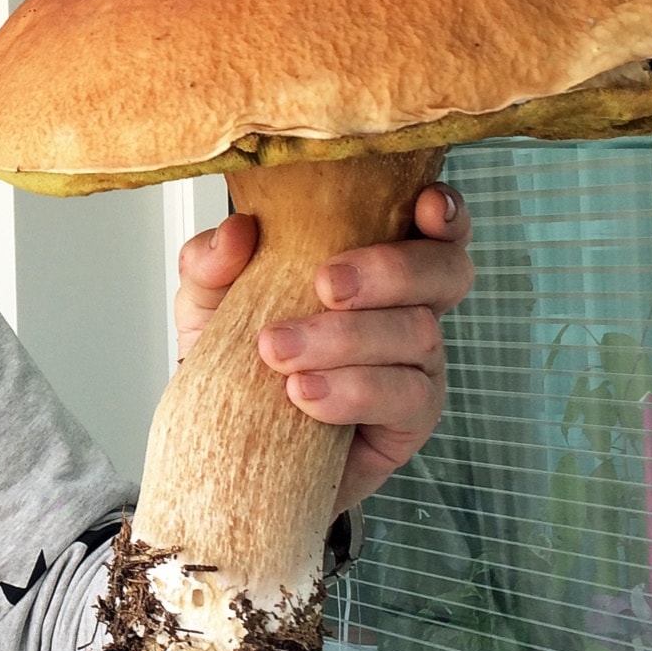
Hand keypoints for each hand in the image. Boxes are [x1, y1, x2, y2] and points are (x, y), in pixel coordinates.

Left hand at [173, 183, 474, 513]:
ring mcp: (417, 366)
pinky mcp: (410, 421)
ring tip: (278, 352)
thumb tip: (238, 230)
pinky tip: (304, 394)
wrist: (226, 444)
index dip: (444, 212)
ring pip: (419, 334)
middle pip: (445, 272)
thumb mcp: (206, 303)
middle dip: (390, 271)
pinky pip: (406, 398)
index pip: (433, 227)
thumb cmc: (234, 359)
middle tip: (324, 285)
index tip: (423, 206)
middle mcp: (408, 309)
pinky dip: (353, 391)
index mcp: (374, 264)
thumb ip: (211, 261)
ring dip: (346, 338)